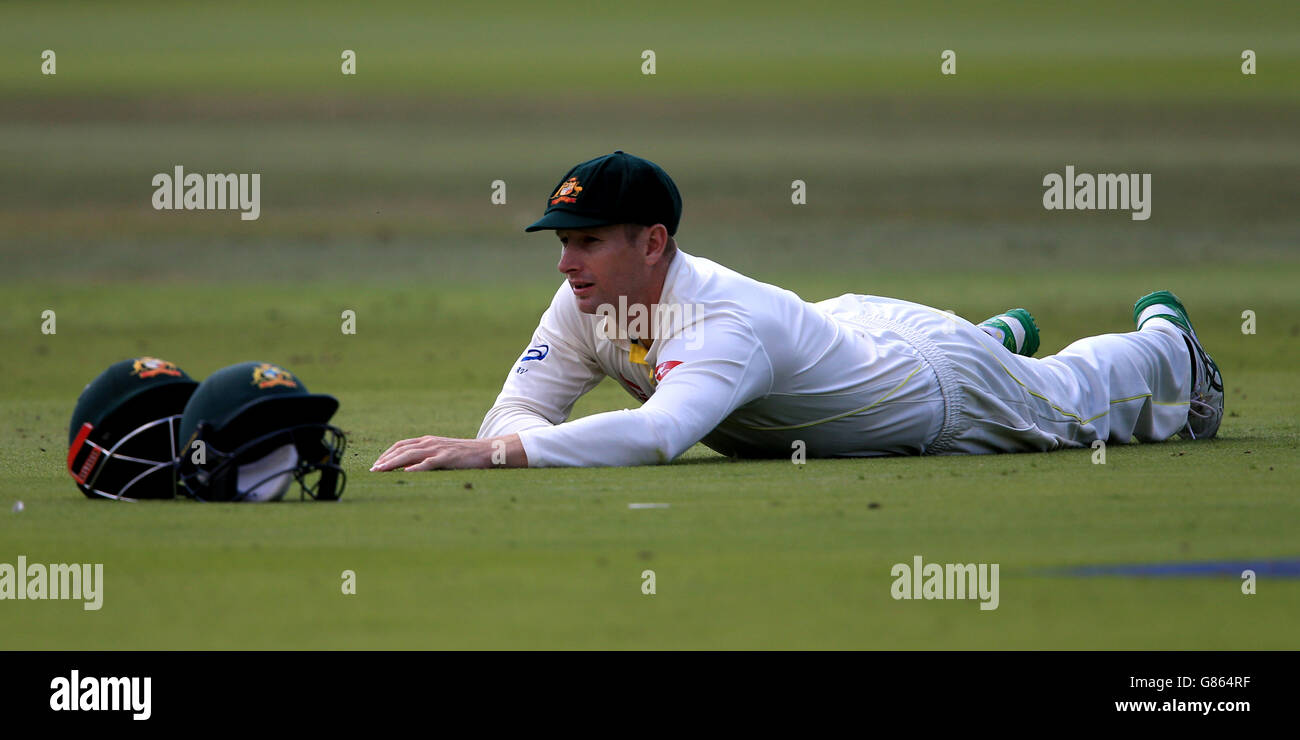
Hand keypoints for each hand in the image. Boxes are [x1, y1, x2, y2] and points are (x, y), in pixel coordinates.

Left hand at [370, 434, 525, 470]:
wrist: (485, 450)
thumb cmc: (463, 455)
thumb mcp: (441, 452)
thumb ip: (426, 457)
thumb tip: (407, 468)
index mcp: (427, 440)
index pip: (401, 445)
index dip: (387, 454)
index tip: (376, 464)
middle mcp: (430, 442)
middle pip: (402, 449)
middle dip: (385, 459)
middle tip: (373, 470)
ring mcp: (438, 449)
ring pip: (411, 455)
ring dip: (394, 462)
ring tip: (382, 470)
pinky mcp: (447, 458)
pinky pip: (429, 463)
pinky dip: (416, 467)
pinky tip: (407, 472)